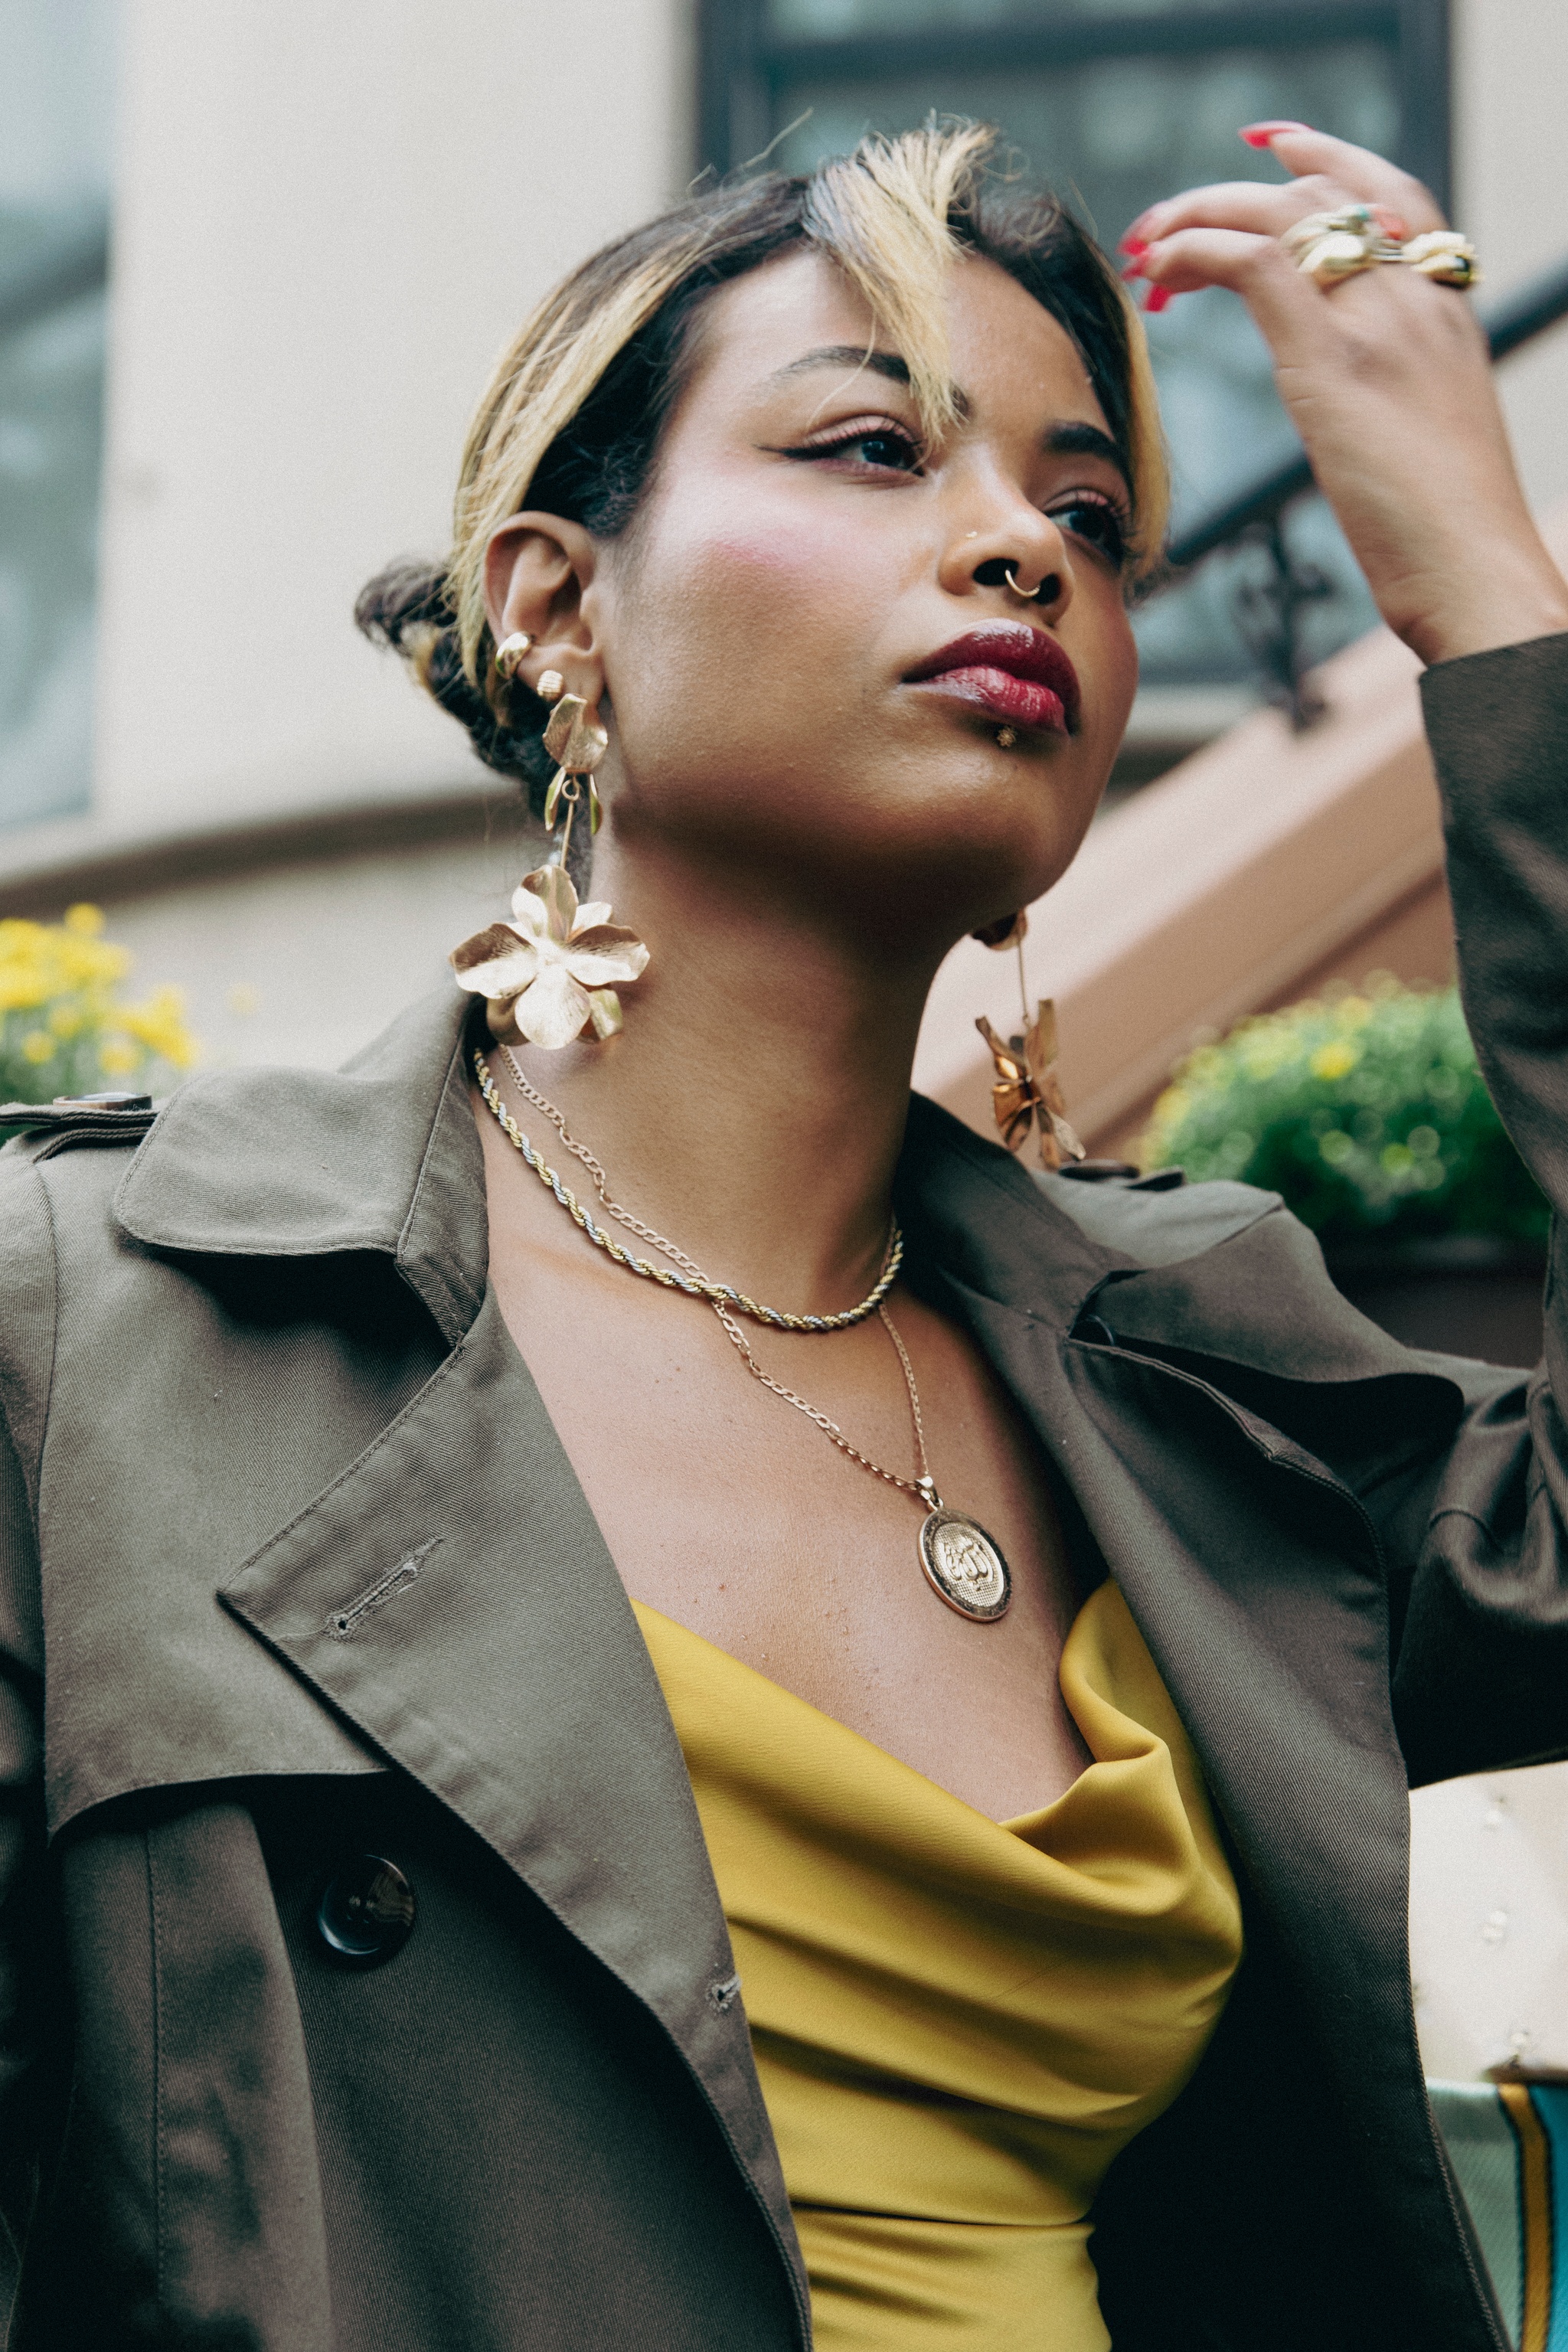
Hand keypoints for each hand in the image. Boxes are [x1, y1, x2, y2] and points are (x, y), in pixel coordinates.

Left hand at [1124, 126, 1567, 667]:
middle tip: (1164, 225)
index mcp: (1445, 312)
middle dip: (1231, 195)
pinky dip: (1198, 252)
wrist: (1476, 571)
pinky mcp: (1335, 358)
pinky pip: (1255, 263)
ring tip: (1144, 249)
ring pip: (1281, 213)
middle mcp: (1418, 296)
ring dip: (1198, 217)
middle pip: (1323, 192)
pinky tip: (1160, 278)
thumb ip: (1387, 398)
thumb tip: (1345, 416)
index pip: (1390, 197)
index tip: (1269, 150)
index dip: (1326, 159)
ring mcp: (1380, 319)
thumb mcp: (1423, 439)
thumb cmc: (1448, 536)